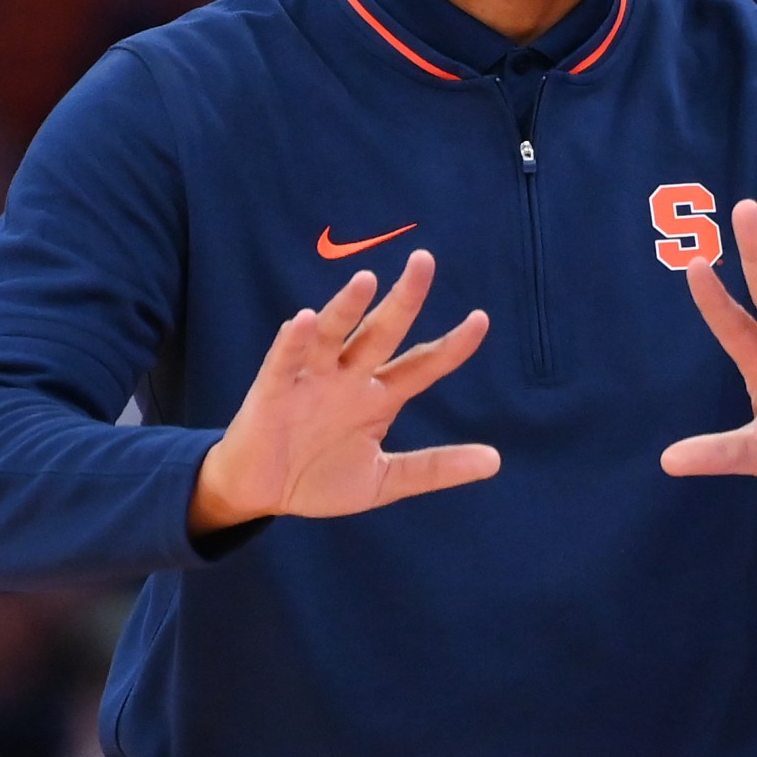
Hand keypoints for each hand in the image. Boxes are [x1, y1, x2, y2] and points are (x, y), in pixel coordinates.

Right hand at [189, 250, 498, 532]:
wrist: (260, 495)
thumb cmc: (319, 478)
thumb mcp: (384, 479)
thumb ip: (434, 468)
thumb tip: (495, 461)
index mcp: (378, 397)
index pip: (422, 365)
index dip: (451, 346)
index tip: (480, 319)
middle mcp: (347, 379)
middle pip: (381, 332)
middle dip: (403, 299)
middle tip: (424, 261)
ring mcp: (310, 381)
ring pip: (332, 335)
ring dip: (346, 308)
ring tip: (366, 280)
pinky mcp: (272, 392)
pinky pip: (283, 362)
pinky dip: (293, 342)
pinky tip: (304, 320)